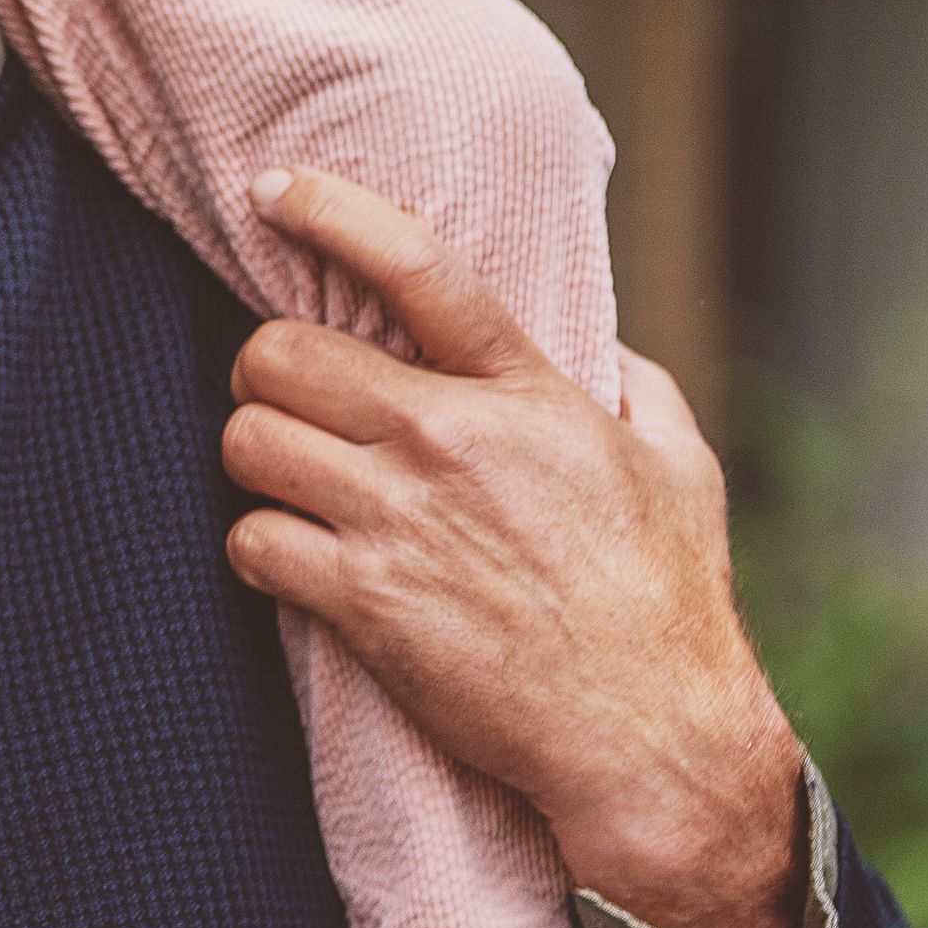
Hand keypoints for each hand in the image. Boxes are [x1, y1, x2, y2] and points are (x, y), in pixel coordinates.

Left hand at [221, 172, 809, 927]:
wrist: (651, 739)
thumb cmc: (671, 604)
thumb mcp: (681, 468)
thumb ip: (636, 384)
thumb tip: (598, 340)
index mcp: (526, 393)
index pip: (416, 266)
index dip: (329, 210)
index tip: (275, 189)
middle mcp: (450, 439)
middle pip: (275, 353)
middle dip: (266, 372)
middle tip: (295, 404)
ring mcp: (398, 519)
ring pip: (247, 440)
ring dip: (258, 462)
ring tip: (296, 484)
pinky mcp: (362, 600)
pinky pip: (250, 541)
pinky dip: (259, 550)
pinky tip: (296, 562)